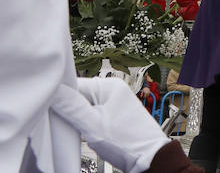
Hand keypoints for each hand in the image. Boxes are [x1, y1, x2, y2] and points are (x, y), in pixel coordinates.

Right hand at [51, 78, 168, 172]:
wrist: (146, 158)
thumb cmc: (125, 141)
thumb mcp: (92, 124)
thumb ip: (71, 107)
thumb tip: (54, 90)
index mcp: (109, 85)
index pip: (76, 84)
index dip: (60, 97)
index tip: (50, 111)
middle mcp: (112, 90)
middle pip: (79, 95)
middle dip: (69, 110)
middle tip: (67, 125)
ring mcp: (113, 103)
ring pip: (84, 107)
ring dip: (76, 120)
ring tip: (79, 132)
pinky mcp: (113, 116)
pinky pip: (91, 116)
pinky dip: (85, 125)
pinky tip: (85, 134)